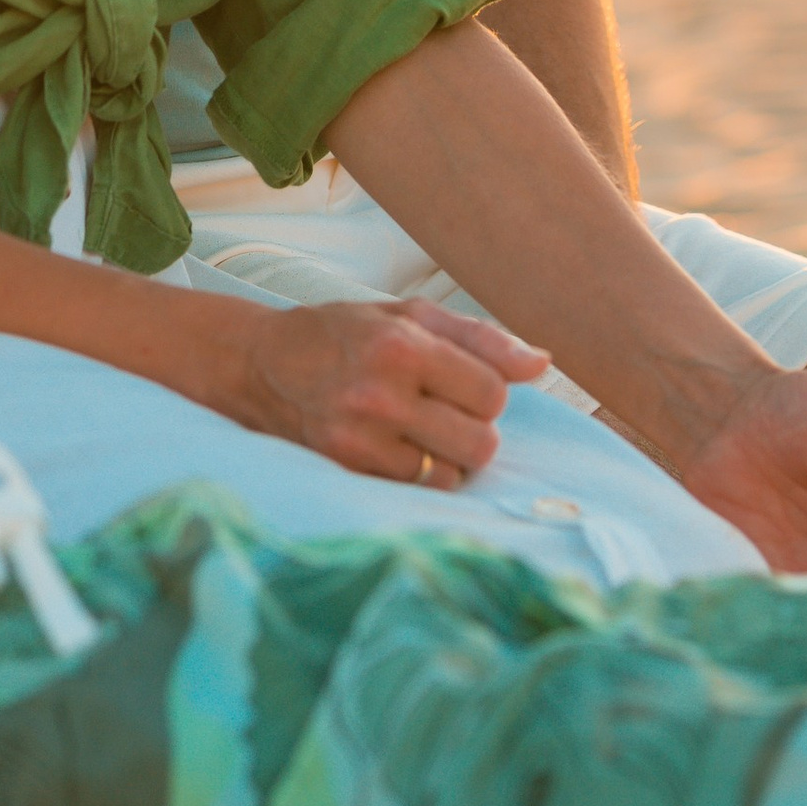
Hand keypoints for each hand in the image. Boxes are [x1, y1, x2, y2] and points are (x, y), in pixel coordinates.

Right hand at [224, 298, 546, 488]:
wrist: (263, 365)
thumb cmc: (347, 333)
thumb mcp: (409, 315)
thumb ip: (480, 338)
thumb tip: (543, 364)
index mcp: (402, 345)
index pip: (493, 392)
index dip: (486, 391)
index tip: (462, 383)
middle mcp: (381, 393)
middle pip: (482, 442)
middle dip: (473, 428)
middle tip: (443, 410)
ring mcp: (362, 438)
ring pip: (454, 474)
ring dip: (450, 457)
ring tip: (421, 430)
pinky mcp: (348, 470)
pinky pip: (419, 490)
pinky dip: (421, 474)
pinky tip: (398, 448)